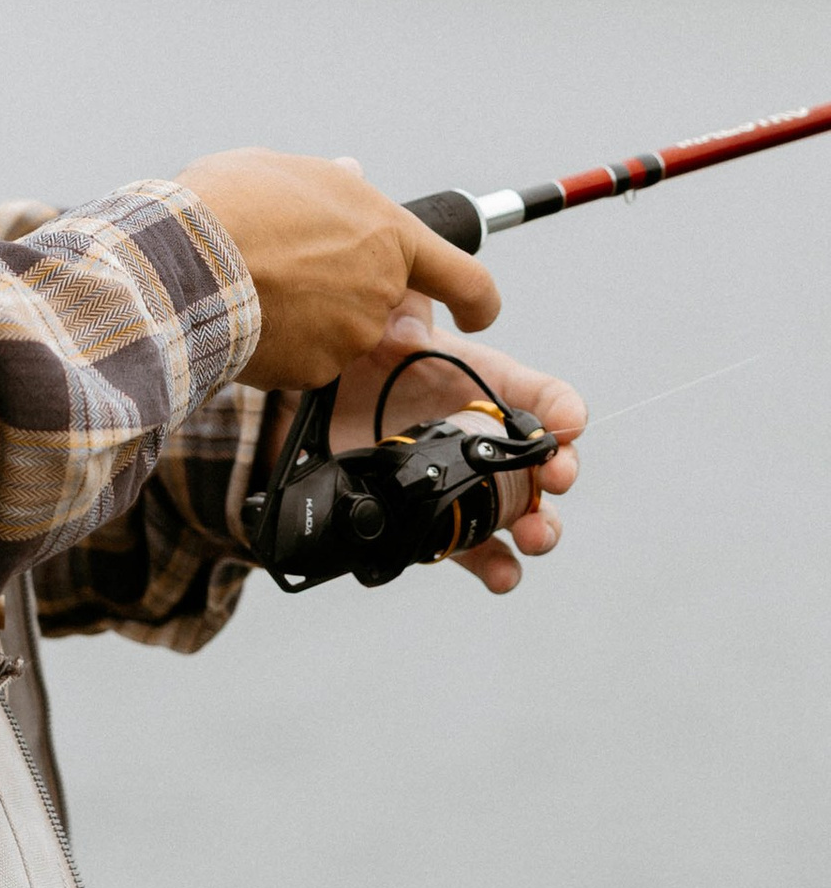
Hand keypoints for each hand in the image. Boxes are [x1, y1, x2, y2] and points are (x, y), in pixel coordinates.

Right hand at [179, 149, 499, 390]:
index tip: (477, 310)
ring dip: (308, 315)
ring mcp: (350, 336)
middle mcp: (381, 290)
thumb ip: (331, 181)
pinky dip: (282, 344)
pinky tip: (247, 314)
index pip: (465, 277)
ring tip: (256, 281)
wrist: (184, 263)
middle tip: (292, 266)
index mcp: (389, 234)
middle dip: (347, 291)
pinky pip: (304, 360)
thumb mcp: (287, 169)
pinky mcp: (314, 372)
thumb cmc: (233, 205)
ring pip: (338, 331)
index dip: (477, 298)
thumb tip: (350, 175)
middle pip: (380, 301)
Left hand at [322, 310, 587, 592]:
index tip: (570, 423)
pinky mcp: (435, 515)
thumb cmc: (365, 354)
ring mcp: (465, 480)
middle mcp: (485, 437)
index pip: (541, 395)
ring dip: (539, 527)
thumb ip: (401, 313)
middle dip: (560, 474)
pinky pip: (472, 549)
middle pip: (542, 463)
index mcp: (487, 385)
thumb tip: (410, 331)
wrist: (316, 400)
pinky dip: (493, 566)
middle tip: (556, 478)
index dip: (562, 408)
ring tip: (534, 536)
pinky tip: (502, 574)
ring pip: (519, 512)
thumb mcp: (385, 321)